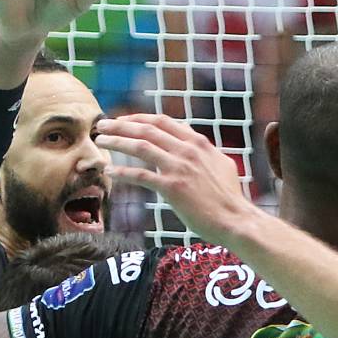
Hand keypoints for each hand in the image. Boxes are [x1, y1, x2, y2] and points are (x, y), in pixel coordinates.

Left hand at [97, 114, 255, 242]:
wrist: (236, 219)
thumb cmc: (229, 198)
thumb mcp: (221, 165)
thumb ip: (204, 154)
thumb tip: (196, 148)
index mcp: (198, 142)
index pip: (162, 121)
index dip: (139, 118)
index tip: (123, 120)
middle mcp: (187, 150)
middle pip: (146, 129)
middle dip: (121, 124)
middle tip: (102, 125)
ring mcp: (179, 167)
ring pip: (140, 146)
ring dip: (117, 141)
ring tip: (101, 141)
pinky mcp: (172, 188)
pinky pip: (141, 176)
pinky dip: (123, 173)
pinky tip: (111, 172)